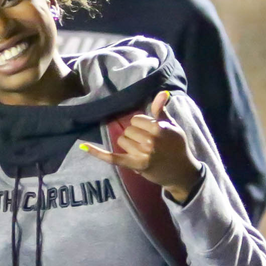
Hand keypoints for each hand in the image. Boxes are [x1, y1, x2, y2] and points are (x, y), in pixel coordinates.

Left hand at [79, 91, 202, 202]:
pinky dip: (97, 152)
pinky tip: (83, 146)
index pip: (136, 119)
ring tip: (144, 151)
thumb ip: (162, 110)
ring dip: (129, 145)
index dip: (142, 125)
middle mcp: (150, 140)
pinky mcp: (134, 165)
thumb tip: (161, 93)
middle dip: (135, 135)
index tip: (151, 131)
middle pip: (128, 130)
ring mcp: (142, 154)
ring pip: (121, 141)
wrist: (182, 172)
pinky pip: (112, 157)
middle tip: (149, 143)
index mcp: (159, 128)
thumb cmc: (177, 146)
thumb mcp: (172, 126)